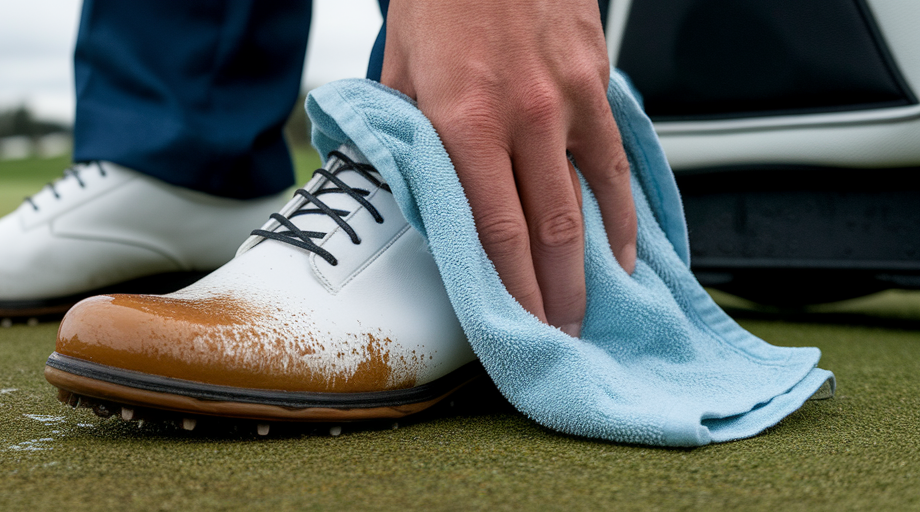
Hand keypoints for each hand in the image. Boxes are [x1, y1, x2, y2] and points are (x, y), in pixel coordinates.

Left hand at [379, 0, 635, 335]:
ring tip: (592, 309)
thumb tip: (414, 196)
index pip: (493, 229)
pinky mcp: (597, 81)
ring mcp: (569, 99)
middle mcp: (524, 116)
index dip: (509, 289)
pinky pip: (615, 160)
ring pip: (591, 201)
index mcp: (464, 120)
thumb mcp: (400, 71)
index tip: (515, 328)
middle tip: (557, 337)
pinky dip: (623, 210)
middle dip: (555, 294)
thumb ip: (409, 139)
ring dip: (594, 266)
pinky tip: (622, 247)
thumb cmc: (439, 0)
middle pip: (548, 229)